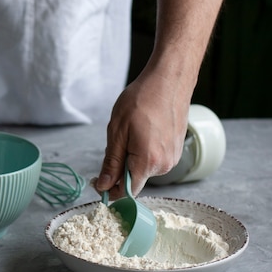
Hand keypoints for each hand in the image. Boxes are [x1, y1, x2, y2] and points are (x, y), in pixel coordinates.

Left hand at [95, 67, 191, 198]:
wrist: (169, 80)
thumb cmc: (142, 100)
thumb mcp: (117, 131)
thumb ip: (112, 163)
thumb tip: (103, 185)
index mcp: (147, 162)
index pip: (126, 191)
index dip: (109, 190)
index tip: (97, 181)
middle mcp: (164, 165)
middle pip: (134, 180)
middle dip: (119, 170)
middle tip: (114, 143)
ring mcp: (172, 158)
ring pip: (143, 169)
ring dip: (132, 158)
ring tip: (131, 132)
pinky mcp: (175, 150)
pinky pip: (154, 159)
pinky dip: (143, 152)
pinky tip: (142, 131)